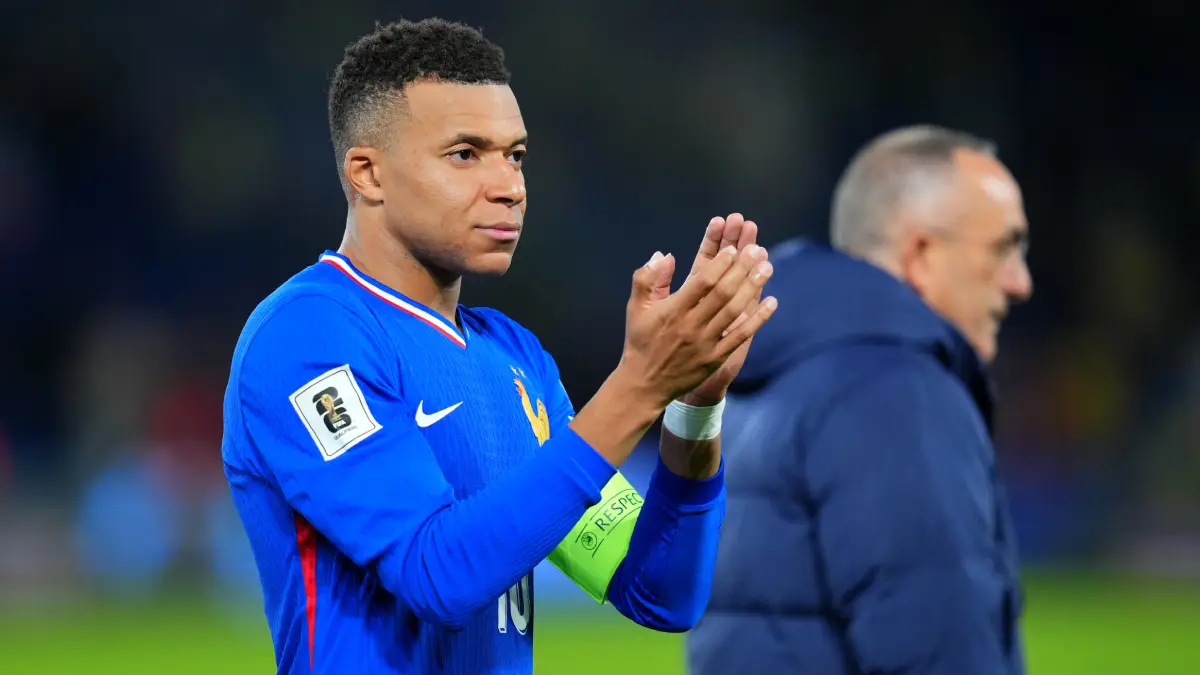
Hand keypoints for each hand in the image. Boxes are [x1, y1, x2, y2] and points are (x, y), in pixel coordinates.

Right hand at [617, 238, 776, 407]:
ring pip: (734, 311)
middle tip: (756, 250)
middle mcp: (691, 325)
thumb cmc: (641, 341)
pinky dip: (758, 319)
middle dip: (741, 269)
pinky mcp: (716, 358)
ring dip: (753, 288)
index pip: (701, 282)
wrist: (645, 384)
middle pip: (722, 293)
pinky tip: (771, 302)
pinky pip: (741, 336)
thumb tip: (665, 254)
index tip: (733, 248)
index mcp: (673, 310)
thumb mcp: (636, 307)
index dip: (720, 263)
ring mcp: (705, 343)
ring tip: (767, 268)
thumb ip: (647, 278)